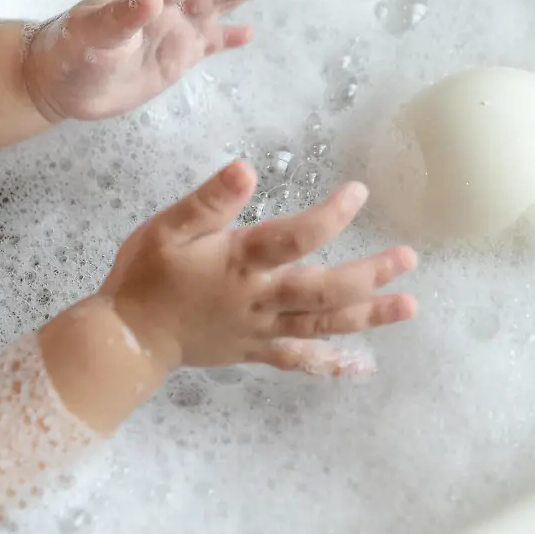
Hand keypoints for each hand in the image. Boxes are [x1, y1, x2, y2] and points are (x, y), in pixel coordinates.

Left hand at [22, 0, 287, 121]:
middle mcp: (166, 11)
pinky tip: (250, 33)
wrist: (56, 82)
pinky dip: (228, 38)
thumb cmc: (67, 54)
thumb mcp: (90, 36)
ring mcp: (173, 33)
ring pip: (216, 9)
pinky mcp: (175, 59)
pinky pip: (208, 44)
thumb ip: (122, 16)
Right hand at [98, 161, 418, 374]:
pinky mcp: (255, 351)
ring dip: (368, 316)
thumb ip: (209, 200)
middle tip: (408, 259)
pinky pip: (297, 359)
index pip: (295, 237)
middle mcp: (260, 298)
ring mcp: (261, 329)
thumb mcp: (168, 227)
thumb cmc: (146, 274)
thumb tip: (247, 168)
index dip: (330, 216)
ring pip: (323, 325)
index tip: (359, 193)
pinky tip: (359, 365)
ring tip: (409, 306)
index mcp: (240, 261)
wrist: (125, 338)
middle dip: (369, 275)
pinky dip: (328, 363)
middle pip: (324, 290)